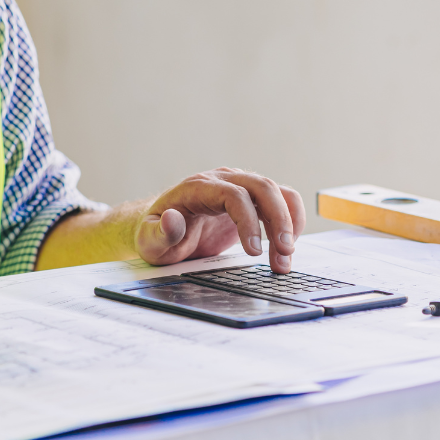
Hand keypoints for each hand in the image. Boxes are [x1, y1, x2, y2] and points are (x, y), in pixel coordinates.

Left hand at [134, 168, 305, 272]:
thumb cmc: (156, 233)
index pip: (232, 194)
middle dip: (278, 219)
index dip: (248, 220)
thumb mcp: (149, 240)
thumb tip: (171, 220)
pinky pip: (280, 200)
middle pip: (262, 187)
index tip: (253, 251)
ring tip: (285, 258)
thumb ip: (159, 232)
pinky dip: (290, 220)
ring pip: (276, 192)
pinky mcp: (250, 200)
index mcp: (198, 188)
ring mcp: (239, 187)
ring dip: (288, 222)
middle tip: (283, 254)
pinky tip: (286, 246)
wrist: (162, 228)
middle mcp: (222, 181)